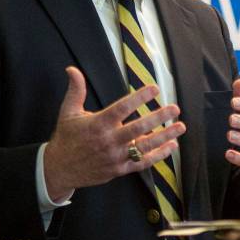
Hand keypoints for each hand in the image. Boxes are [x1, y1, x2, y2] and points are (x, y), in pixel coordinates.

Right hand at [44, 67, 185, 201]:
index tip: (154, 89)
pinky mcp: (120, 170)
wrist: (59, 170)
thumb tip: (72, 69)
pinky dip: (159, 155)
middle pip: (138, 128)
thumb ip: (75, 91)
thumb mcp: (68, 112)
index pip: (122, 108)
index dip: (139, 98)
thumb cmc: (66, 138)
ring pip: (144, 147)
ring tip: (180, 127)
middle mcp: (108, 141)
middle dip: (158, 118)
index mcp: (97, 124)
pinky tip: (172, 146)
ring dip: (165, 137)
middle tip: (175, 108)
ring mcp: (115, 157)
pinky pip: (142, 163)